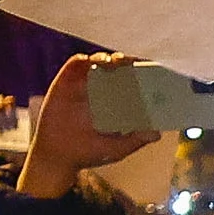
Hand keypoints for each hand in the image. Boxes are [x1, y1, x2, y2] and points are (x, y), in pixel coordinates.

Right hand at [19, 54, 160, 201]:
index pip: (135, 81)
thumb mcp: (116, 149)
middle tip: (140, 64)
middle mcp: (103, 89)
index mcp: (117, 102)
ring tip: (121, 61)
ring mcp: (84, 83)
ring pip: (103, 61)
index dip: (145, 74)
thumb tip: (157, 135)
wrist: (56, 156)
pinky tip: (100, 64)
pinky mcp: (67, 80)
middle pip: (122, 67)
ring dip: (114, 58)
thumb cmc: (88, 152)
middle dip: (132, 62)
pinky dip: (90, 59)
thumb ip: (135, 140)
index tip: (156, 72)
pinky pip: (79, 62)